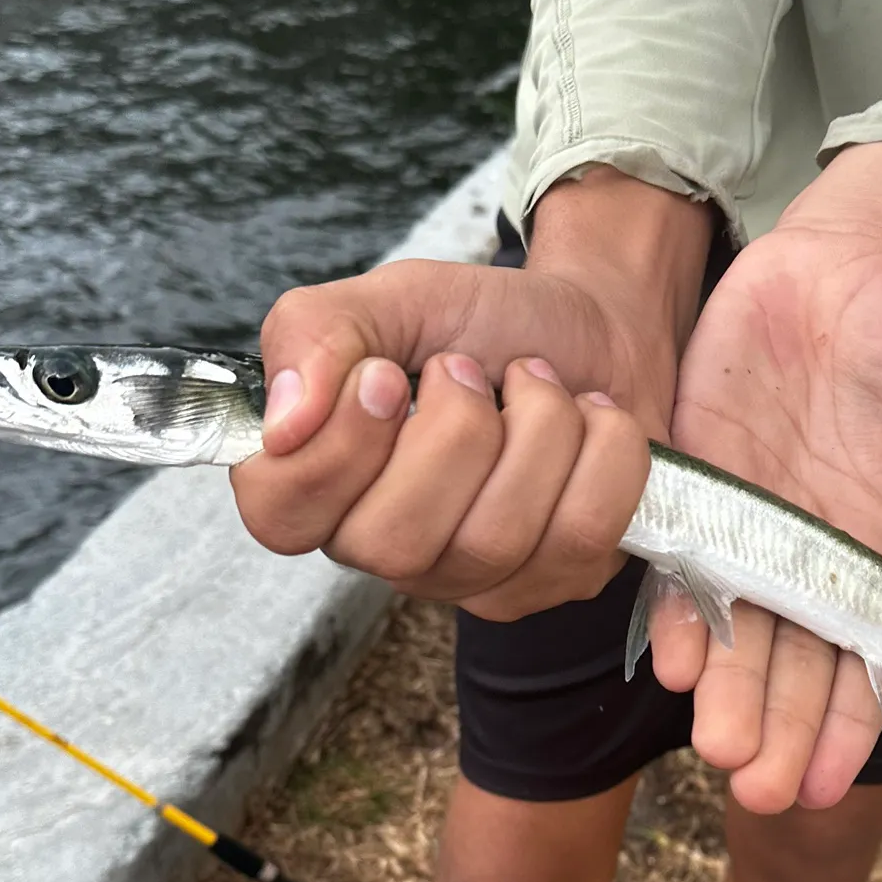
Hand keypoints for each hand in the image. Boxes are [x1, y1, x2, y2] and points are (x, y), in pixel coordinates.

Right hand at [230, 168, 711, 619]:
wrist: (596, 324)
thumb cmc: (481, 323)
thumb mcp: (389, 300)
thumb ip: (315, 335)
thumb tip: (283, 423)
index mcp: (323, 485)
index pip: (281, 518)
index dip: (336, 452)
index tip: (387, 377)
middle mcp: (388, 550)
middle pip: (395, 543)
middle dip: (456, 433)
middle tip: (472, 370)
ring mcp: (475, 580)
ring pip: (496, 539)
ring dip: (538, 427)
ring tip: (537, 383)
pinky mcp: (559, 581)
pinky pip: (581, 534)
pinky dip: (600, 448)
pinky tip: (588, 419)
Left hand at [651, 140, 881, 812]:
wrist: (852, 255)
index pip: (867, 663)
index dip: (847, 725)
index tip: (824, 782)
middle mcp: (814, 556)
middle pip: (792, 663)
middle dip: (775, 728)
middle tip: (757, 787)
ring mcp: (752, 521)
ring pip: (735, 627)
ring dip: (725, 691)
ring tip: (719, 749)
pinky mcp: (697, 479)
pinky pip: (681, 556)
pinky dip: (676, 606)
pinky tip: (671, 658)